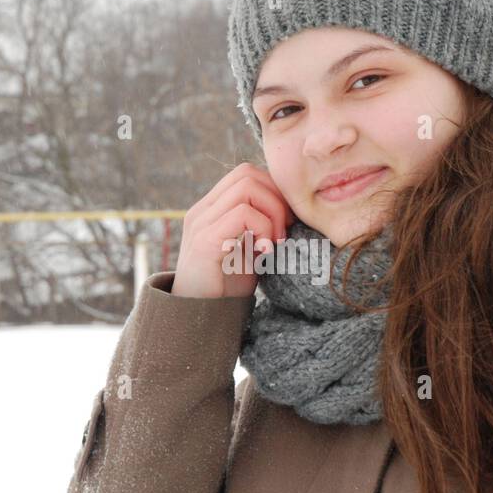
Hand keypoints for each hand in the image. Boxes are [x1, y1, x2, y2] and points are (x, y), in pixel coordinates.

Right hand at [172, 163, 294, 298]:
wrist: (199, 318)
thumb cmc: (226, 287)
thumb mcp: (249, 249)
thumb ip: (261, 227)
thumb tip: (293, 211)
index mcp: (211, 209)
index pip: (246, 174)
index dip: (273, 191)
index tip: (285, 223)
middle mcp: (202, 210)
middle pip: (248, 174)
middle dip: (276, 200)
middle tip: (283, 233)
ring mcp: (200, 223)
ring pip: (246, 187)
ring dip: (272, 213)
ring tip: (274, 244)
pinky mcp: (204, 241)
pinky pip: (241, 214)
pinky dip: (262, 229)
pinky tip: (264, 253)